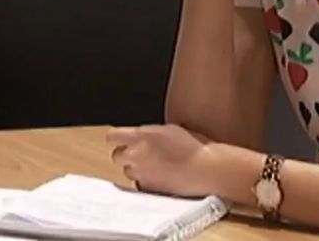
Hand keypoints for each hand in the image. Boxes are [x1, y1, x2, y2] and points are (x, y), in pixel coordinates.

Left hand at [107, 124, 222, 198]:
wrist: (206, 169)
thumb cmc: (194, 147)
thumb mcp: (168, 130)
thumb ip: (148, 134)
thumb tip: (140, 138)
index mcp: (141, 136)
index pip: (112, 136)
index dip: (117, 138)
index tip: (122, 139)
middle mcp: (136, 155)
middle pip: (116, 156)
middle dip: (126, 155)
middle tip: (140, 155)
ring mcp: (141, 173)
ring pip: (127, 172)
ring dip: (136, 169)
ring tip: (154, 167)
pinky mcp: (148, 189)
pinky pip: (139, 184)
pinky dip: (145, 182)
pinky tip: (159, 178)